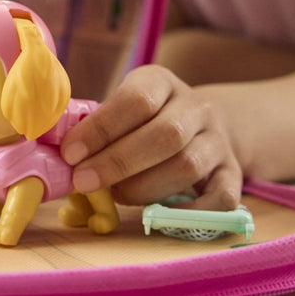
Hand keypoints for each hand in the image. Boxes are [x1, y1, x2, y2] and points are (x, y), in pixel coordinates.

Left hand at [61, 65, 242, 209]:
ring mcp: (219, 142)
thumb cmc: (145, 121)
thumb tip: (61, 155)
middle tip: (83, 181)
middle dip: (117, 162)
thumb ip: (97, 126)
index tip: (70, 153)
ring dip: (144, 187)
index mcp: (162, 83)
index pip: (136, 99)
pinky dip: (188, 211)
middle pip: (165, 135)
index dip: (101, 128)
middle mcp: (196, 108)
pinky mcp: (233, 175)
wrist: (206, 125)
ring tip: (114, 195)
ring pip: (187, 166)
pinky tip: (156, 212)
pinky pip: (221, 197)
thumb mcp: (122, 108)